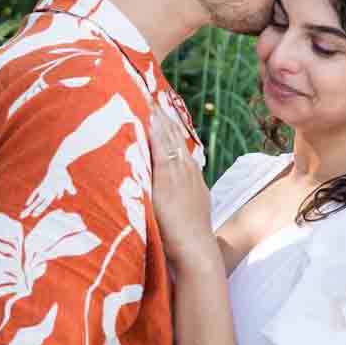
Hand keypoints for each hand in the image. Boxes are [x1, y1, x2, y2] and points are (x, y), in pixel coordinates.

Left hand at [148, 108, 215, 271]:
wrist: (196, 251)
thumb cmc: (187, 241)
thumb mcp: (183, 214)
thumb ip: (174, 202)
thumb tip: (162, 198)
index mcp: (191, 179)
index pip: (179, 146)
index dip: (170, 128)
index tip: (162, 110)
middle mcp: (187, 172)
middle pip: (175, 137)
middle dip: (164, 116)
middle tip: (153, 93)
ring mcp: (179, 174)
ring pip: (169, 138)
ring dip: (159, 117)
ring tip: (149, 97)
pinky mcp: (169, 180)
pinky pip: (161, 148)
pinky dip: (156, 131)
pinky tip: (148, 117)